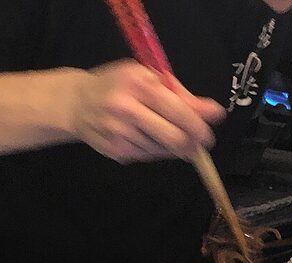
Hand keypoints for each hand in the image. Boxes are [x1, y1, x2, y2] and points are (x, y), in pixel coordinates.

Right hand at [70, 60, 225, 163]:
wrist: (77, 104)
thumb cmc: (118, 85)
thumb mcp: (147, 77)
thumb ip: (180, 94)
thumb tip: (214, 113)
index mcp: (137, 85)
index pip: (176, 110)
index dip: (197, 125)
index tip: (209, 134)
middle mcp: (126, 110)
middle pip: (171, 137)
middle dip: (191, 144)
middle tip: (198, 145)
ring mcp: (119, 134)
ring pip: (162, 150)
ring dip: (174, 148)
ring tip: (170, 136)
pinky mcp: (115, 152)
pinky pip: (148, 156)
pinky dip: (157, 151)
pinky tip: (152, 140)